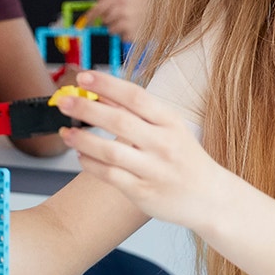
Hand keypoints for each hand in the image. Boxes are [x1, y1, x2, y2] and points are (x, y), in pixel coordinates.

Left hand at [56, 71, 240, 233]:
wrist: (211, 198)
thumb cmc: (185, 158)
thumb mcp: (169, 128)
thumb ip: (136, 111)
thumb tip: (101, 92)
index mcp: (171, 122)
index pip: (136, 96)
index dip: (107, 85)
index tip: (83, 77)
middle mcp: (164, 145)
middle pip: (119, 121)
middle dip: (87, 109)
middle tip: (64, 101)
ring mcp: (154, 170)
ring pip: (111, 152)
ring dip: (83, 139)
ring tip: (66, 132)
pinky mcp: (144, 193)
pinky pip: (110, 176)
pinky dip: (91, 164)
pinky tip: (80, 156)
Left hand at [90, 0, 151, 41]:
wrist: (169, 12)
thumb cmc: (150, 2)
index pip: (98, 8)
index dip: (90, 16)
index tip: (85, 22)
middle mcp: (122, 10)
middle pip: (105, 20)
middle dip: (110, 20)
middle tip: (122, 17)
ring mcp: (127, 23)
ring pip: (111, 30)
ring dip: (118, 28)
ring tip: (131, 22)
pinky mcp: (133, 35)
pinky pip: (122, 38)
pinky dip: (127, 35)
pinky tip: (137, 28)